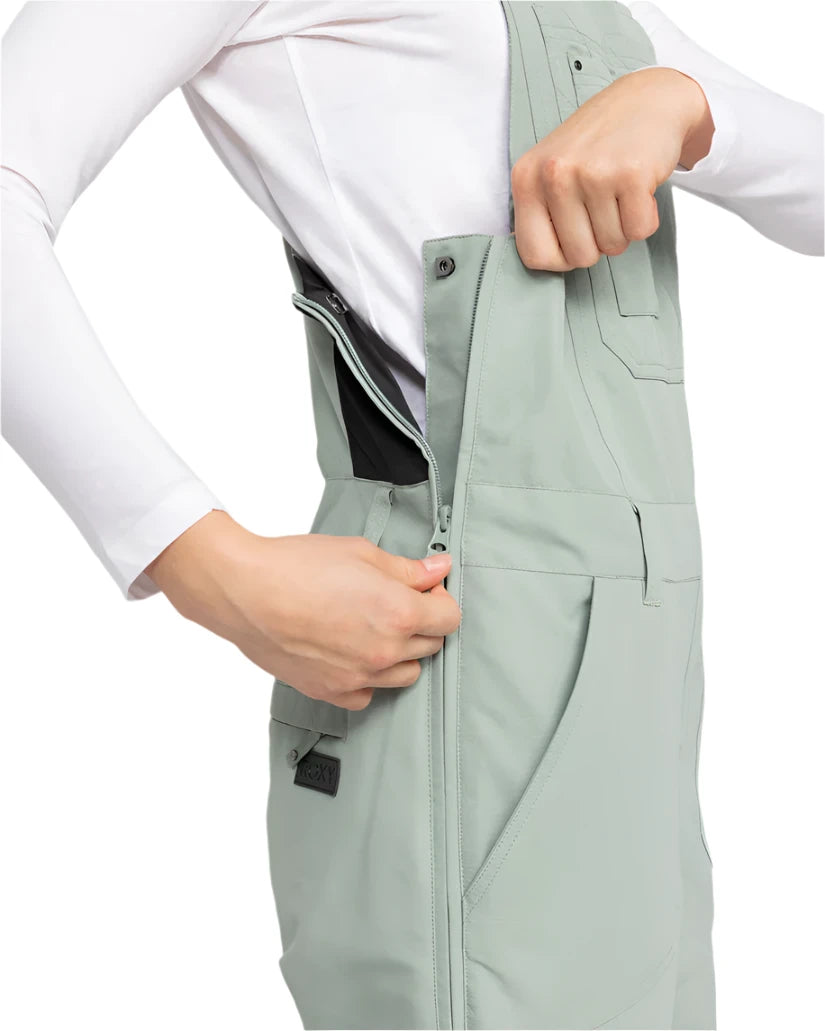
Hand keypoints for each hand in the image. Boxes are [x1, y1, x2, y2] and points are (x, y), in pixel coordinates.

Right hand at [145, 510, 460, 709]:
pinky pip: (368, 694)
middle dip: (422, 623)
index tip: (424, 590)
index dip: (440, 600)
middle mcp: (385, 652)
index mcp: (399, 613)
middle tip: (395, 601)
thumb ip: (407, 569)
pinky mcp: (331, 692)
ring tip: (372, 627)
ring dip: (400, 653)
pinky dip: (367, 678)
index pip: (450, 618)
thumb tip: (439, 569)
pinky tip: (351, 653)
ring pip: (405, 675)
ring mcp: (359, 677)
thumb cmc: (297, 566)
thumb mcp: (361, 553)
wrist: (245, 592)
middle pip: (431, 646)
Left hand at [512, 67, 713, 270]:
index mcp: (526, 179)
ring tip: (620, 192)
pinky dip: (646, 218)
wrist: (645, 99)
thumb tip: (541, 263)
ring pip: (612, 246)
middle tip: (603, 207)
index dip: (560, 258)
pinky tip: (639, 188)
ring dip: (623, 228)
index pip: (534, 256)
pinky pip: (640, 231)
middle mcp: (554, 174)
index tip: (573, 238)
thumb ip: (539, 214)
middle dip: (598, 243)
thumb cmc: (596, 145)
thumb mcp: (550, 172)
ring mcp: (592, 173)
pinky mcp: (631, 174)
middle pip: (579, 257)